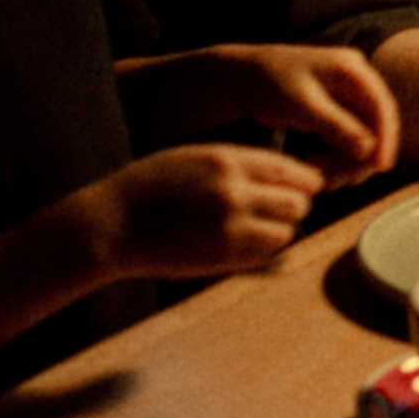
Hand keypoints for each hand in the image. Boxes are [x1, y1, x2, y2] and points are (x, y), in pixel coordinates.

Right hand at [79, 144, 321, 280]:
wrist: (114, 223)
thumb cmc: (153, 185)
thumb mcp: (196, 158)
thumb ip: (240, 164)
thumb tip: (286, 175)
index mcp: (227, 162)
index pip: (290, 171)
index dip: (304, 180)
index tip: (304, 185)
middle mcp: (234, 193)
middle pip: (298, 203)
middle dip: (295, 205)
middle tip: (284, 208)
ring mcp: (229, 229)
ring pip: (286, 232)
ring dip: (281, 230)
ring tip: (262, 226)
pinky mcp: (221, 259)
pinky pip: (264, 255)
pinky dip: (264, 249)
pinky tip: (245, 241)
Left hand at [187, 42, 402, 176]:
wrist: (241, 79)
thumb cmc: (268, 85)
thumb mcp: (301, 106)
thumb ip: (336, 126)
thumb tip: (370, 150)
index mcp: (350, 68)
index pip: (381, 106)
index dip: (385, 138)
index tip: (379, 167)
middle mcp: (355, 79)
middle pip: (374, 125)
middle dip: (359, 157)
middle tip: (338, 181)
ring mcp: (346, 95)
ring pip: (362, 136)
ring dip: (347, 162)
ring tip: (322, 178)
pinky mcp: (336, 111)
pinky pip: (347, 139)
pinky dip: (337, 157)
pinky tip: (317, 169)